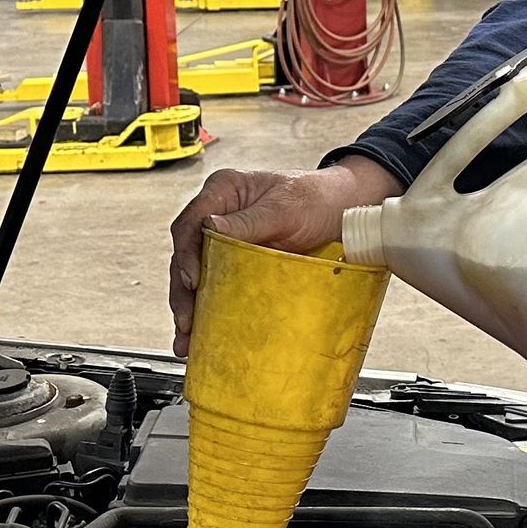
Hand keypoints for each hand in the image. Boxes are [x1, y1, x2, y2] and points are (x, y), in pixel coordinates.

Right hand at [167, 157, 400, 355]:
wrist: (343, 209)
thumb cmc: (316, 197)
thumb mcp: (284, 207)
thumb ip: (247, 220)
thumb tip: (210, 227)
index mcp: (224, 191)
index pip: (190, 224)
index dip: (185, 254)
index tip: (193, 280)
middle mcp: (219, 214)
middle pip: (187, 253)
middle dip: (182, 290)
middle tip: (186, 320)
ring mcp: (226, 238)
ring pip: (195, 273)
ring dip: (189, 305)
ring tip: (186, 336)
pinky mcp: (237, 260)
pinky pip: (216, 283)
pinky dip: (207, 306)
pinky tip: (200, 330)